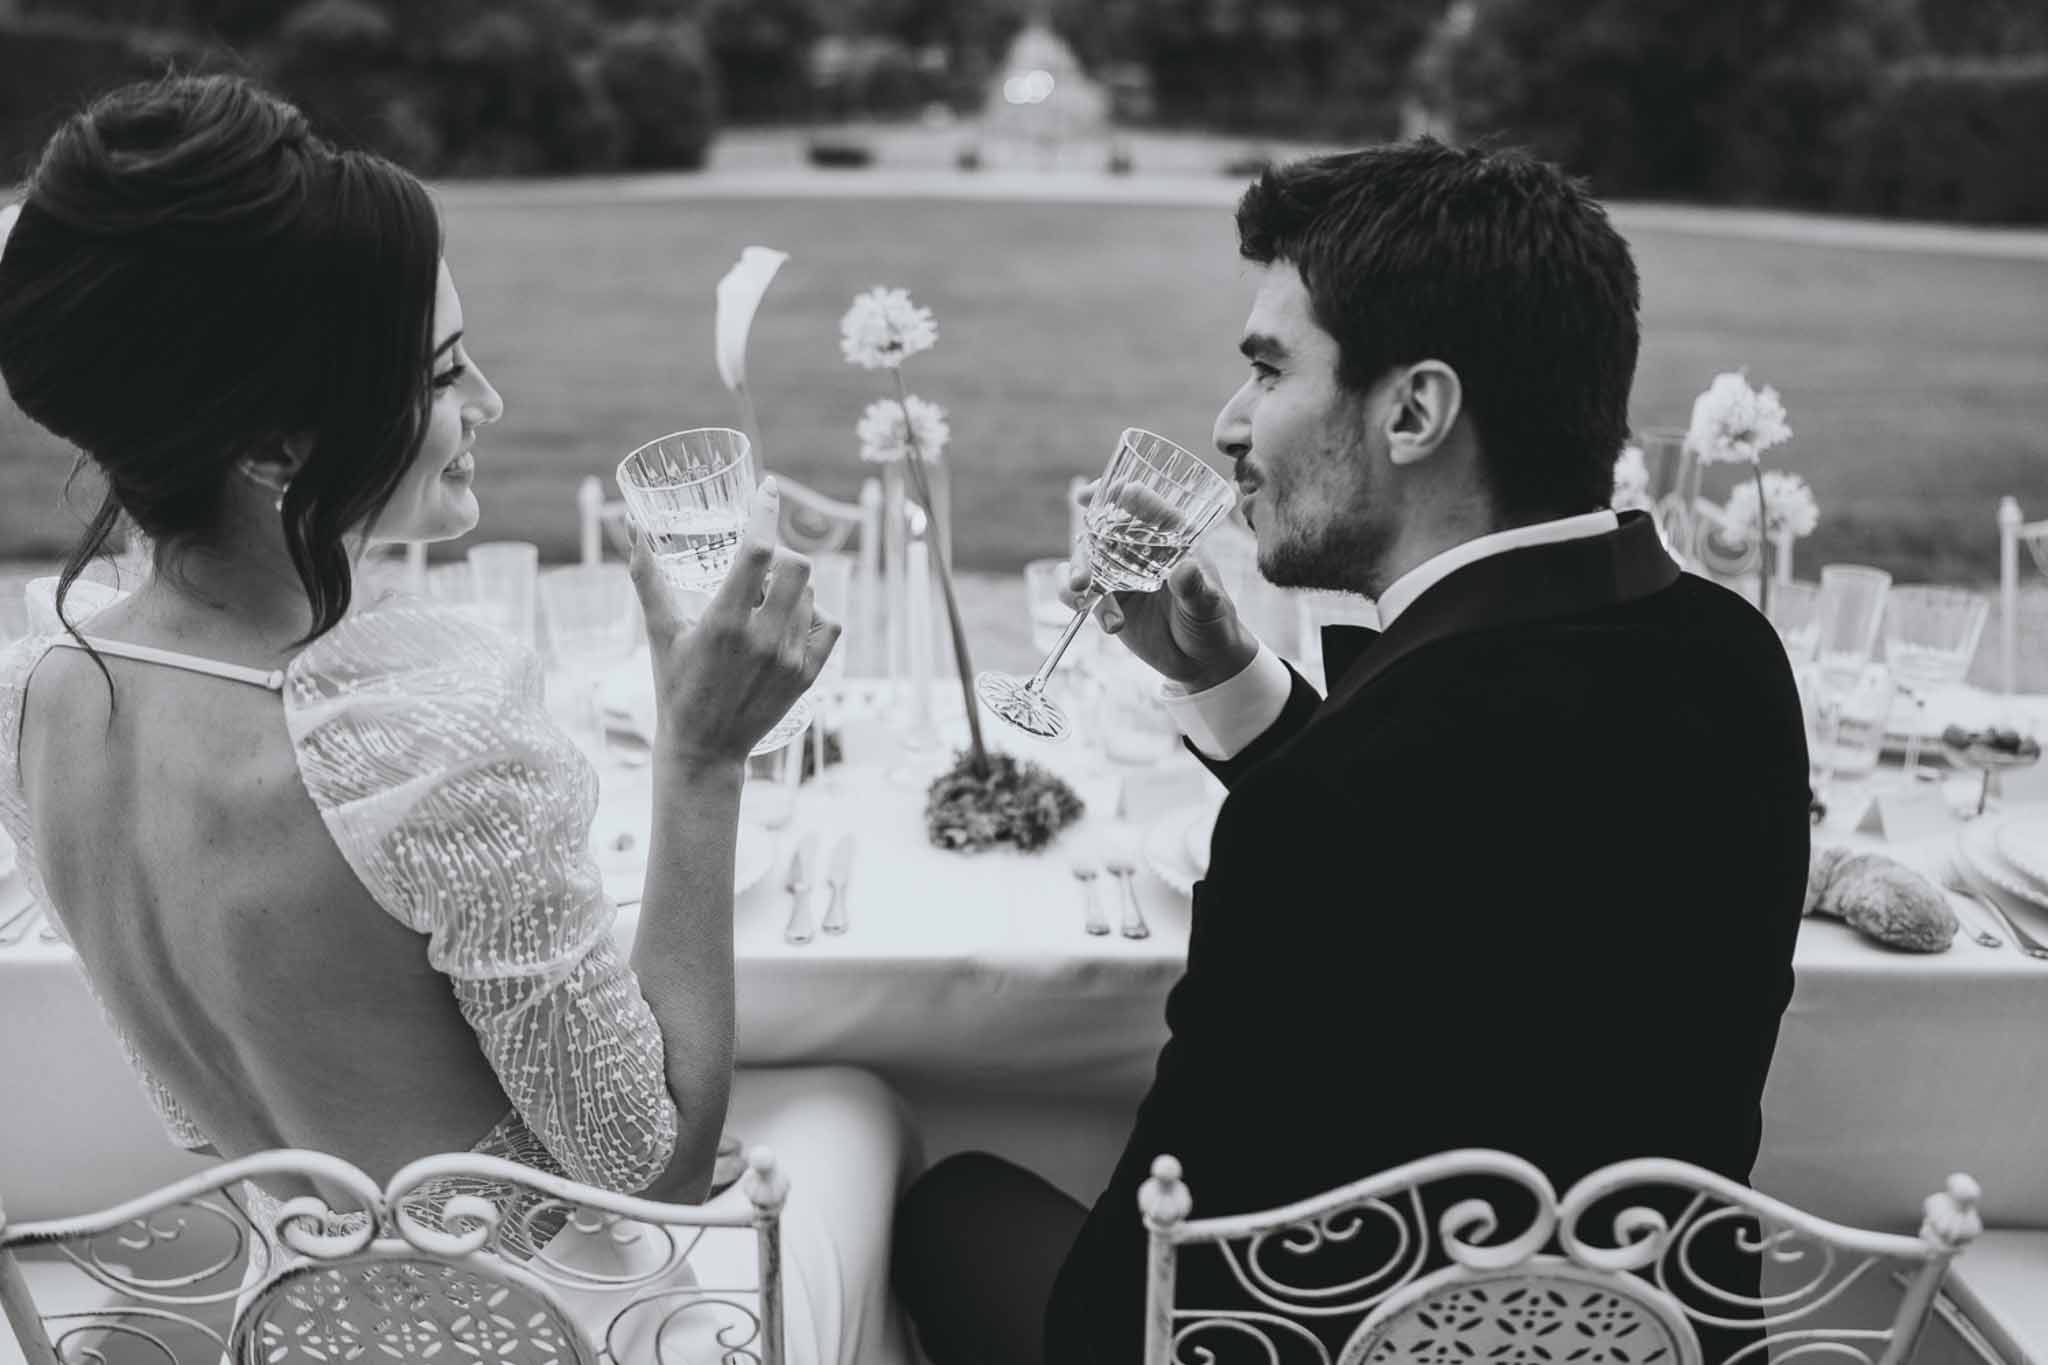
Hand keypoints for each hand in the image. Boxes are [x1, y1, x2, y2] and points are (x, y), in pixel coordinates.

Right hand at [629, 478, 841, 767]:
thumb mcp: (659, 632)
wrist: (704, 750)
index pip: (757, 551)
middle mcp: (763, 639)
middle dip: (780, 555)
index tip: (767, 489)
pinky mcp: (808, 676)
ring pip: (811, 594)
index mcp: (723, 622)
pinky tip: (791, 620)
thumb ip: (647, 579)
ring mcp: (790, 659)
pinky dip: (815, 613)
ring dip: (792, 587)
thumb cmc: (675, 688)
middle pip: (798, 566)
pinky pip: (830, 625)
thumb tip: (632, 530)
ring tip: (763, 604)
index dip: (764, 512)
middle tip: (758, 570)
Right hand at [1064, 478, 1256, 690]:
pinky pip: (1079, 592)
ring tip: (1080, 593)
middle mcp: (1141, 549)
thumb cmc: (1214, 623)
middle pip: (1104, 528)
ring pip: (1085, 558)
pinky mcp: (1107, 598)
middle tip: (1084, 570)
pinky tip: (1099, 618)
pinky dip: (1076, 600)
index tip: (1103, 491)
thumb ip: (1196, 589)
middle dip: (1088, 539)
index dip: (1122, 492)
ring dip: (1075, 571)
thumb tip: (1184, 568)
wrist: (1201, 661)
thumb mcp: (1209, 606)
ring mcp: (1120, 572)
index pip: (1146, 505)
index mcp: (1172, 537)